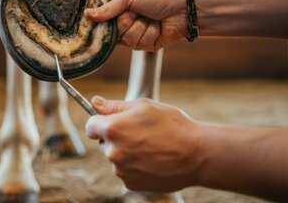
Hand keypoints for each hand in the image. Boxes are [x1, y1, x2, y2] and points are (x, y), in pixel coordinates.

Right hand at [84, 0, 186, 51]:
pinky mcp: (145, 46)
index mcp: (118, 11)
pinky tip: (157, 28)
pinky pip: (140, 44)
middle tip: (138, 13)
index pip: (101, 21)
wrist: (181, 9)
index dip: (103, 22)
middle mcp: (124, 25)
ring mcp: (134, 37)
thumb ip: (108, 7)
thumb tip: (87, 14)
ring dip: (141, 27)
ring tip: (150, 20)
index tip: (103, 19)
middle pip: (114, 32)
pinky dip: (150, 34)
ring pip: (127, 40)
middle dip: (127, 21)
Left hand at [85, 96, 202, 192]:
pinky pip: (126, 171)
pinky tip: (152, 159)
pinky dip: (135, 166)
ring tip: (150, 146)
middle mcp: (112, 152)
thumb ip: (115, 106)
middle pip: (103, 142)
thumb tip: (95, 103)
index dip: (100, 121)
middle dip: (116, 137)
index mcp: (112, 129)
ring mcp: (121, 170)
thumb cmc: (172, 126)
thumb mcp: (144, 106)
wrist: (196, 155)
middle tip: (140, 132)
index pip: (90, 126)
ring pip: (115, 157)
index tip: (111, 121)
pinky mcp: (131, 184)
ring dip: (126, 152)